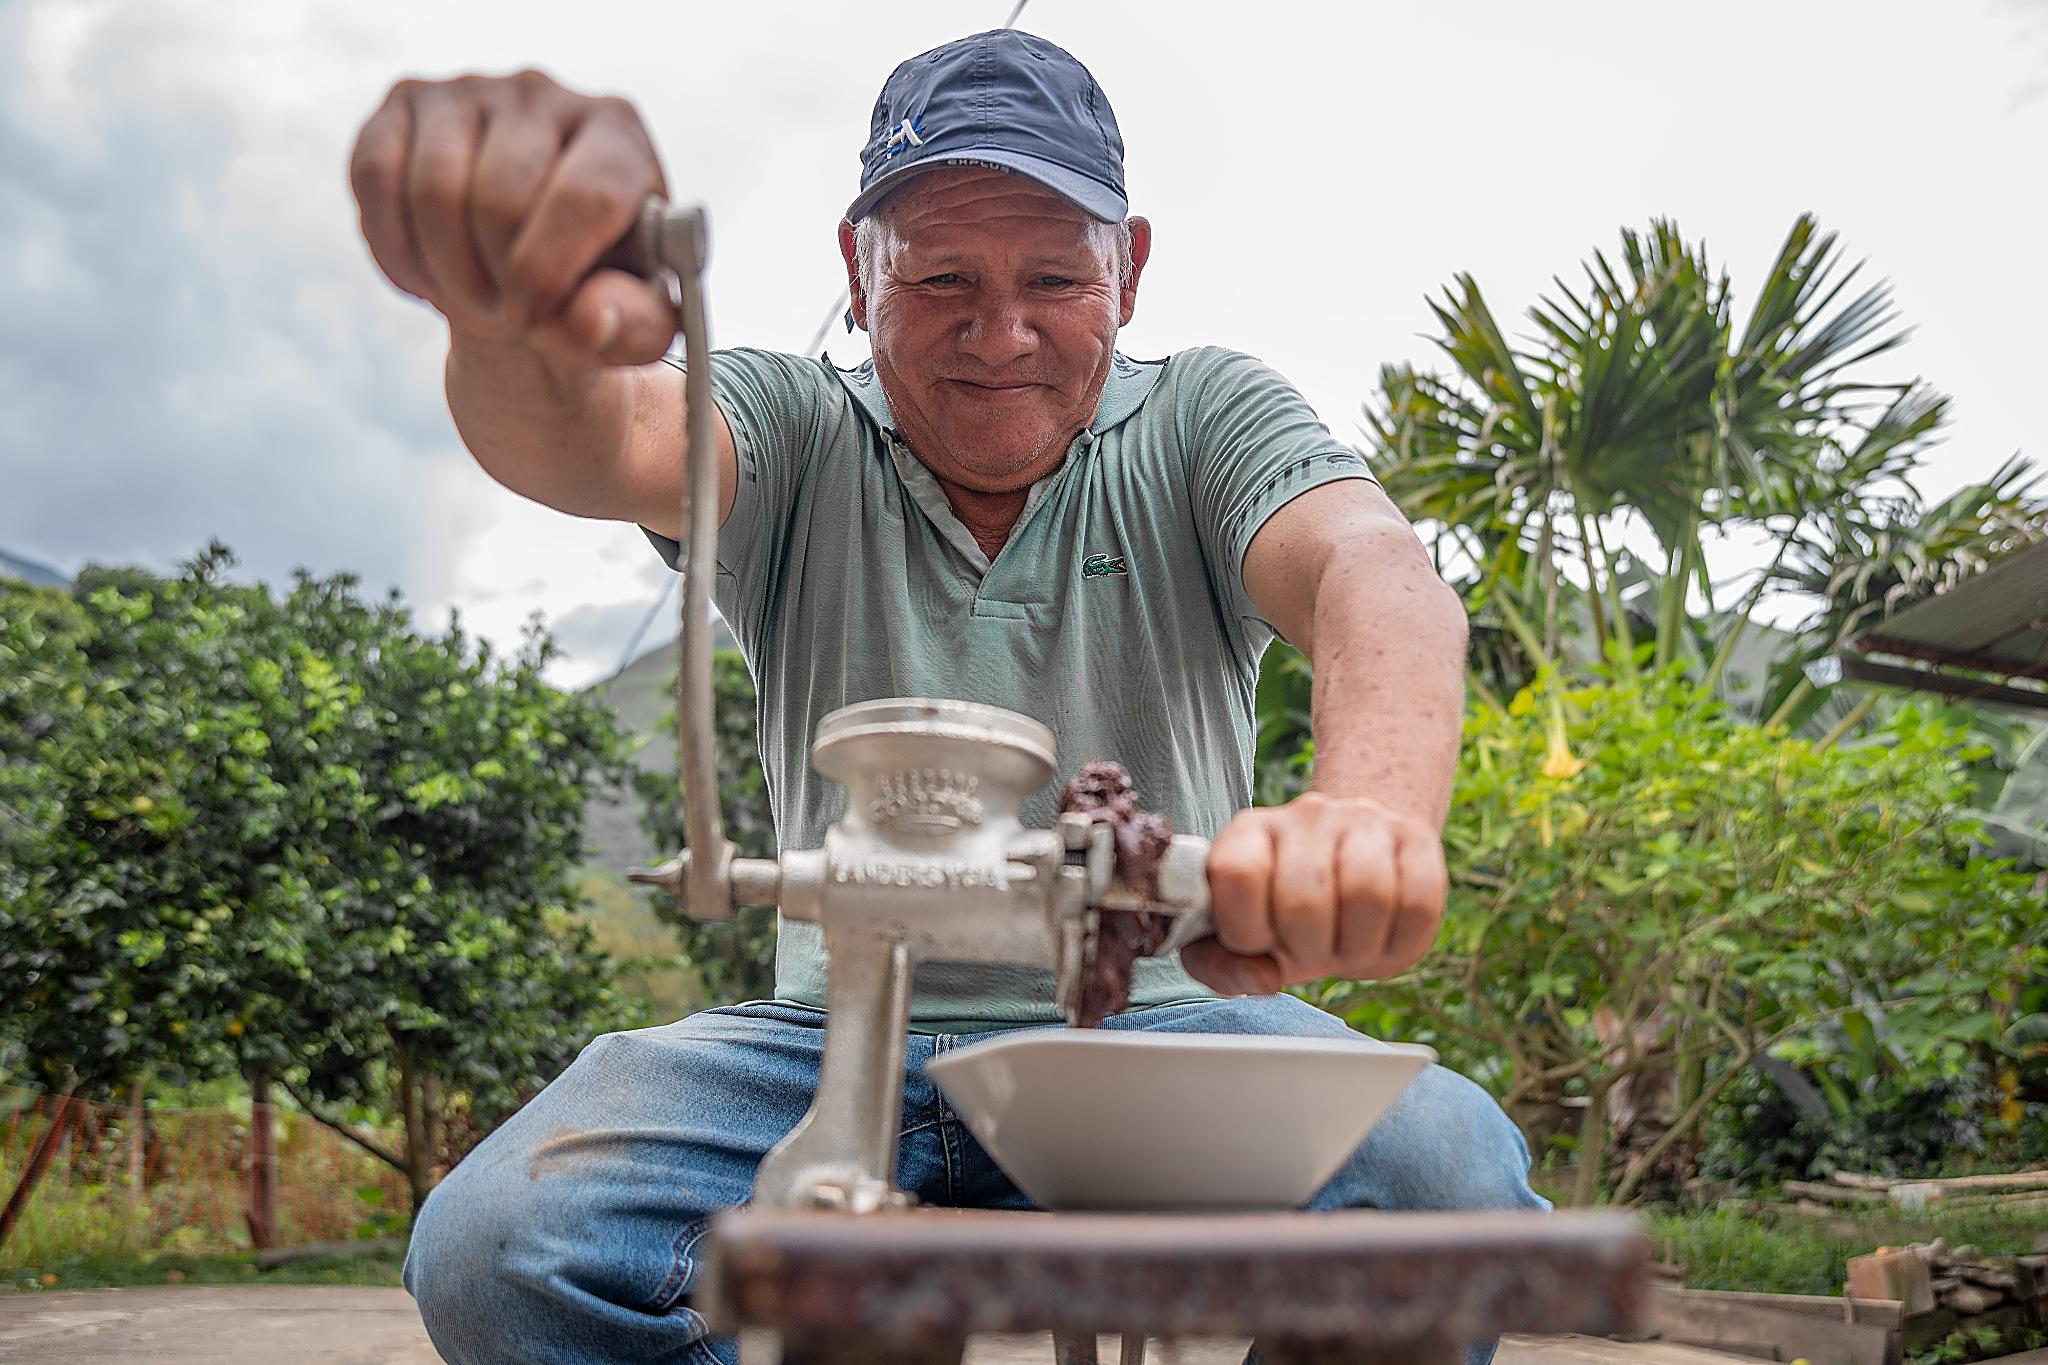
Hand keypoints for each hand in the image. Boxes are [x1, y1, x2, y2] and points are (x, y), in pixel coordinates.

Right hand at [349, 70, 674, 364]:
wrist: (529, 261)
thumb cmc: (592, 286)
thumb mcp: (633, 320)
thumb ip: (633, 326)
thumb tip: (590, 320)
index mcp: (618, 134)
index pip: (584, 197)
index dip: (548, 273)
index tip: (533, 319)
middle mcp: (545, 93)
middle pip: (499, 199)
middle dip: (493, 284)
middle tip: (505, 316)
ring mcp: (470, 88)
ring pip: (432, 192)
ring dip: (444, 274)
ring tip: (473, 300)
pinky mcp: (405, 101)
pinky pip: (375, 178)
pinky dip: (394, 249)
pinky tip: (427, 276)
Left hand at [1182, 792, 1446, 994]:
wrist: (1353, 866)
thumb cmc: (1287, 912)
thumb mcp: (1242, 940)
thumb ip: (1222, 965)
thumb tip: (1264, 977)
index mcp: (1249, 832)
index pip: (1236, 874)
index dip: (1245, 930)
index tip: (1258, 940)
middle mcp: (1306, 815)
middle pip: (1304, 899)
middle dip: (1306, 946)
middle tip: (1310, 945)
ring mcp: (1365, 820)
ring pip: (1368, 895)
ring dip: (1356, 946)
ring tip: (1346, 942)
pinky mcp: (1417, 838)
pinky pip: (1420, 904)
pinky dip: (1400, 942)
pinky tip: (1382, 935)